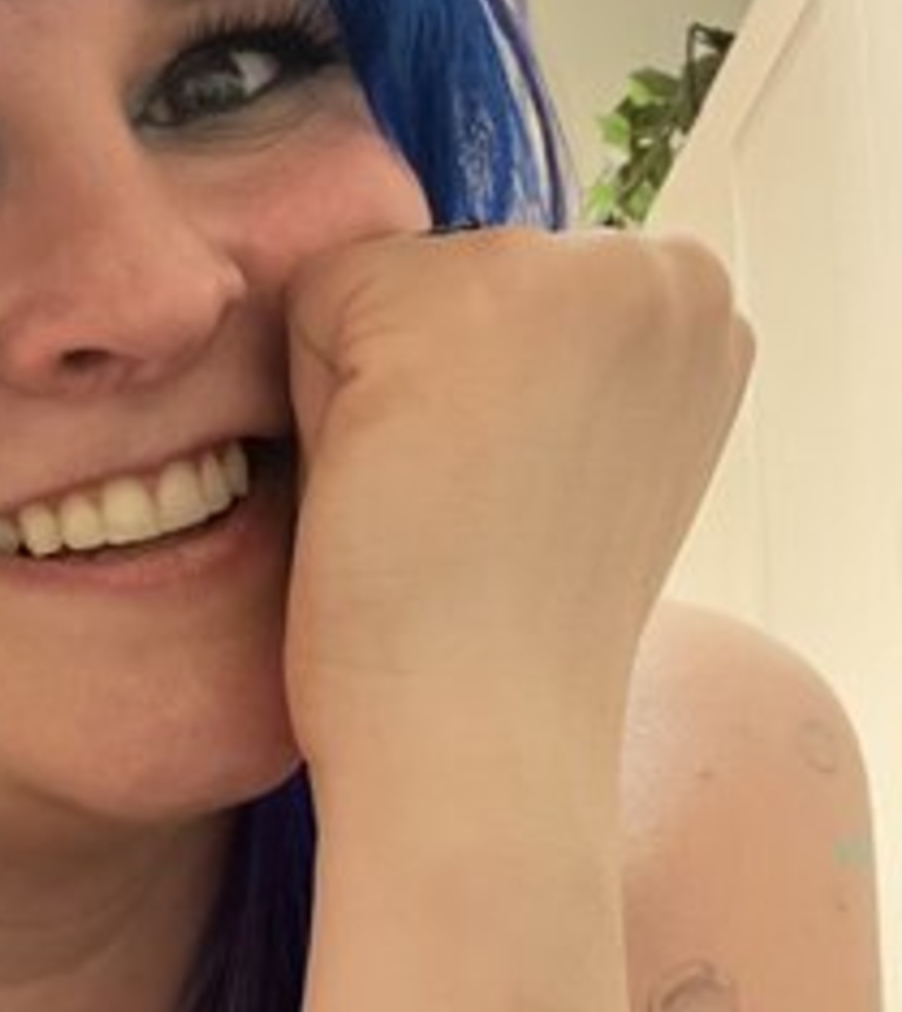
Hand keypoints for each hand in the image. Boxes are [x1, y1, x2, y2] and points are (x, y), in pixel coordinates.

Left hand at [277, 226, 755, 795]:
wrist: (481, 744)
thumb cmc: (500, 641)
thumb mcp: (572, 470)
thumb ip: (542, 375)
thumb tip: (456, 334)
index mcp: (696, 312)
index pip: (503, 289)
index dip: (462, 409)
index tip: (505, 508)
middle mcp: (665, 269)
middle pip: (440, 272)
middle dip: (414, 390)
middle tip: (459, 519)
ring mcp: (576, 268)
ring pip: (377, 289)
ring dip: (364, 400)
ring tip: (426, 510)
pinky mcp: (467, 290)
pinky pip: (314, 305)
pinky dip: (314, 407)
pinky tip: (387, 491)